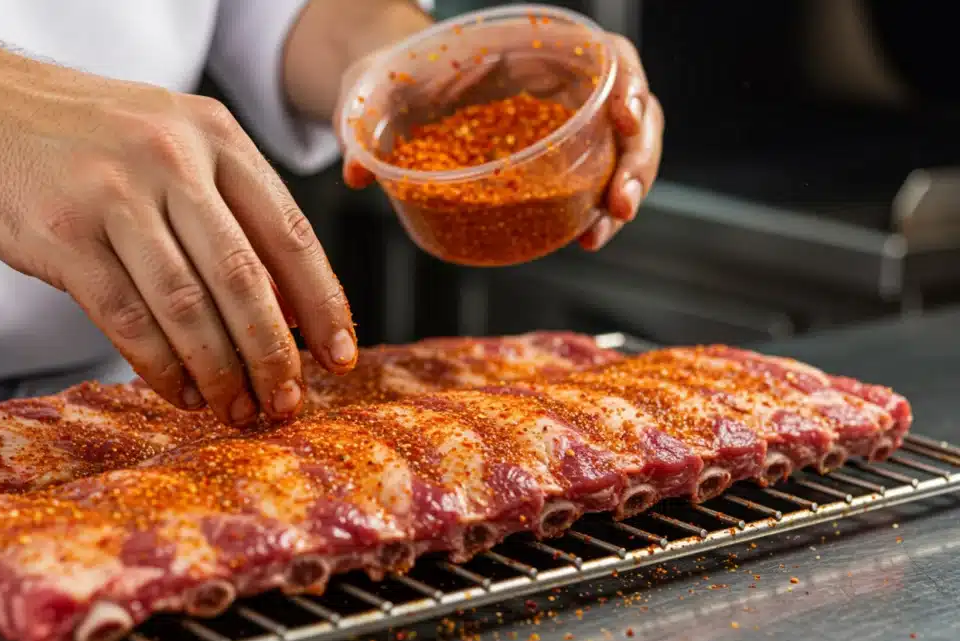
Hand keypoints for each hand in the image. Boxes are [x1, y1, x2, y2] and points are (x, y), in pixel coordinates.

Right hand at [0, 45, 356, 425]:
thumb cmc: (79, 132)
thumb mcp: (169, 138)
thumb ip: (226, 205)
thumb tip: (286, 304)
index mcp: (214, 135)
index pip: (291, 232)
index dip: (323, 304)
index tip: (338, 357)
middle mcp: (173, 160)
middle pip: (246, 279)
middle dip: (275, 354)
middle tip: (287, 402)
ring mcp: (115, 197)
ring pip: (189, 307)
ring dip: (220, 372)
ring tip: (237, 409)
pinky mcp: (63, 236)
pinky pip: (128, 319)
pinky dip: (160, 367)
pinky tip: (179, 391)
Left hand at [334, 33, 663, 250]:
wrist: (392, 91)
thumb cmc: (393, 77)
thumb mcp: (376, 89)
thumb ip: (366, 122)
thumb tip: (356, 173)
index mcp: (538, 50)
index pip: (609, 57)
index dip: (629, 83)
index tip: (625, 115)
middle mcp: (564, 85)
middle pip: (634, 114)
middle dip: (638, 160)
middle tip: (620, 203)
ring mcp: (566, 125)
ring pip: (623, 153)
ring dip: (626, 192)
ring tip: (599, 232)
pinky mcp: (557, 160)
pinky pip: (597, 180)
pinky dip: (599, 209)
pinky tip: (585, 237)